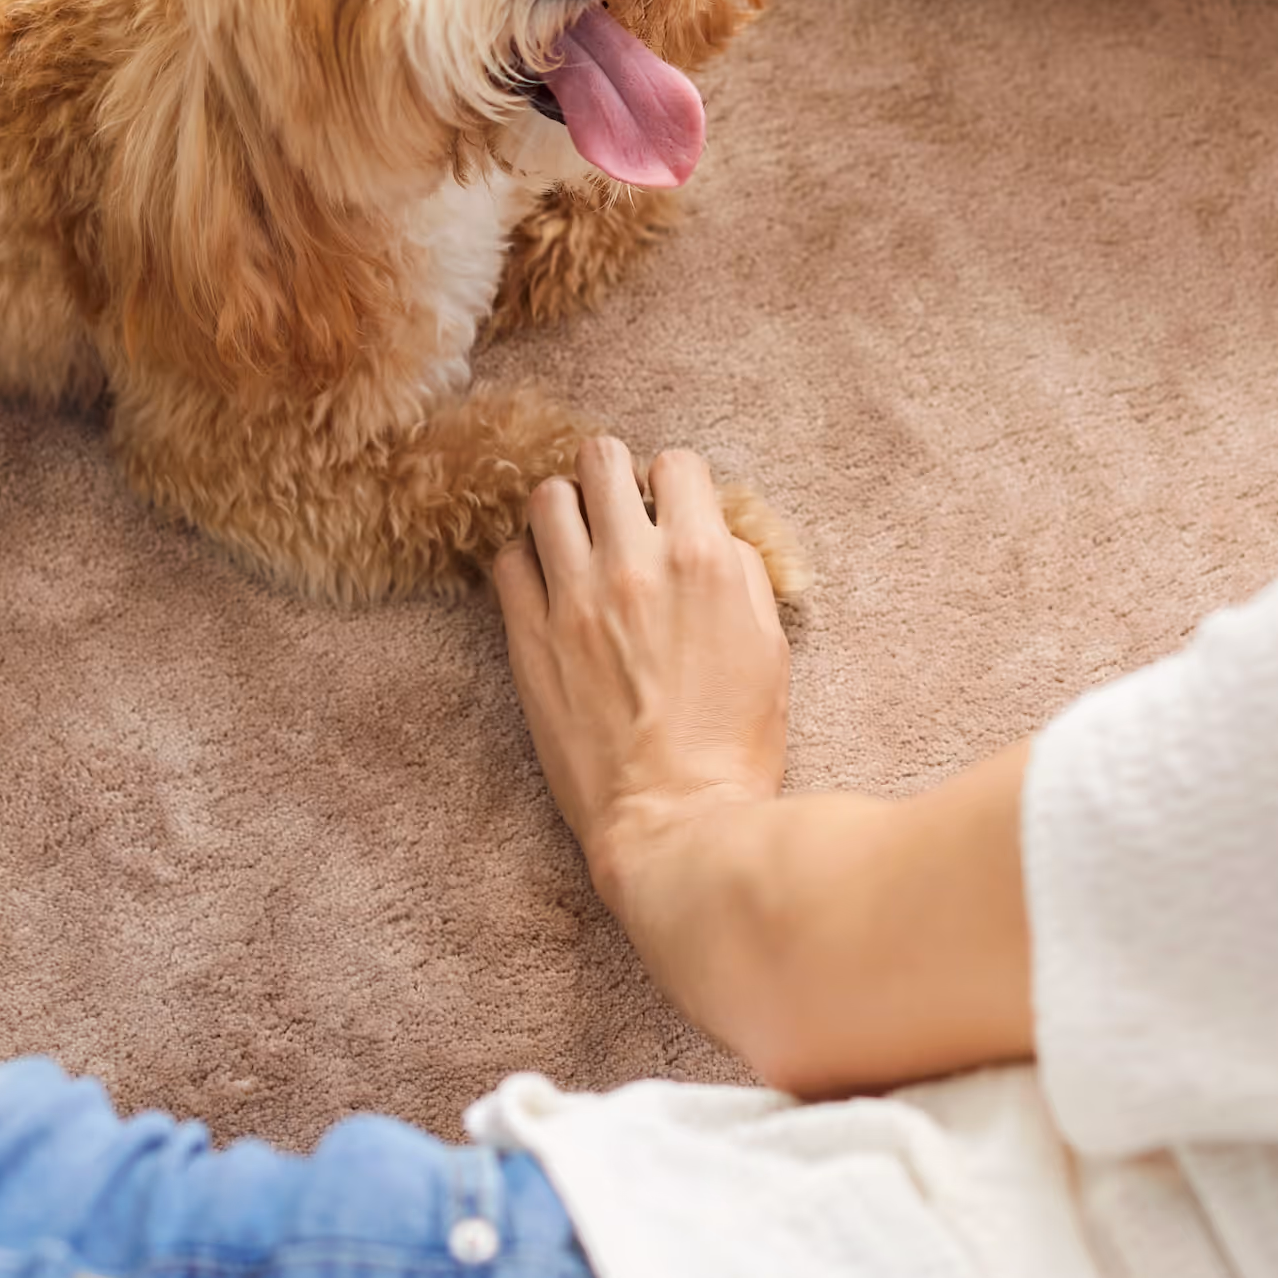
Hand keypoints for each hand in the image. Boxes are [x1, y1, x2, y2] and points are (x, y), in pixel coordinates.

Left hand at [491, 438, 787, 893]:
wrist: (676, 819)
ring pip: (545, 498)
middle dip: (612, 477)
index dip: (674, 484)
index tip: (669, 512)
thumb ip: (741, 575)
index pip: (676, 464)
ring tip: (576, 543)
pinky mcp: (528, 637)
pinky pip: (507, 560)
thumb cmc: (734, 743)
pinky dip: (526, 561)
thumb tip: (712, 537)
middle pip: (601, 458)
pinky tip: (547, 587)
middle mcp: (633, 563)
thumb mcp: (770, 648)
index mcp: (703, 560)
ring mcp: (573, 598)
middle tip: (616, 512)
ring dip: (565, 511)